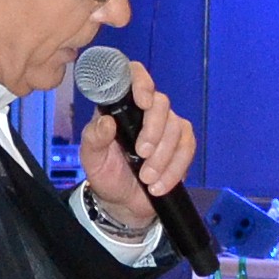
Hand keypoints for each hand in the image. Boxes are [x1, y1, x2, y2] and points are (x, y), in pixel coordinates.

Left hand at [73, 63, 194, 230]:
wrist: (123, 201)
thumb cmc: (105, 173)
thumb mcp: (91, 158)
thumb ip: (94, 138)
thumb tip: (106, 122)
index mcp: (120, 105)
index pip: (133, 77)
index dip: (141, 82)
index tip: (142, 101)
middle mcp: (145, 110)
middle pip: (161, 103)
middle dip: (154, 130)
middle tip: (142, 154)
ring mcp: (166, 125)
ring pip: (176, 127)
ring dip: (163, 157)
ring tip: (147, 178)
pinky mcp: (182, 143)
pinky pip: (187, 147)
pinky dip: (175, 168)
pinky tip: (159, 184)